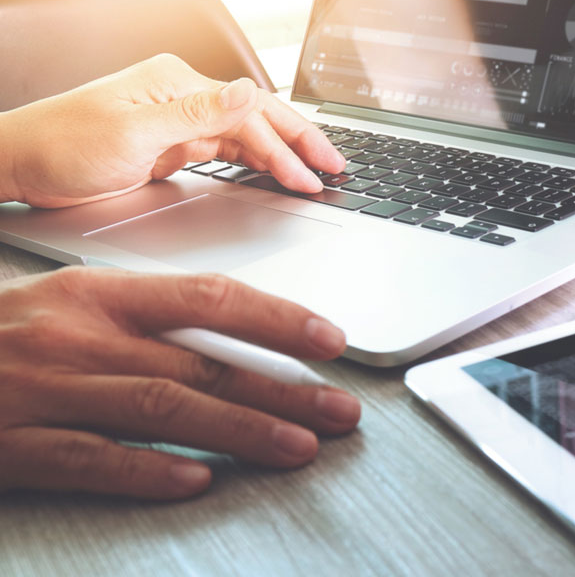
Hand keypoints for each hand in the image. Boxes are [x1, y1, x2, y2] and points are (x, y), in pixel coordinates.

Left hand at [0, 54, 344, 207]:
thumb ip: (196, 115)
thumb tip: (246, 92)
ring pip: (246, 136)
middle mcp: (182, 96)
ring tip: (316, 177)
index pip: (250, 112)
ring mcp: (178, 120)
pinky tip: (276, 174)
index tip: (315, 174)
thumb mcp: (132, 134)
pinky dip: (256, 163)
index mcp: (175, 83)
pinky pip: (227, 150)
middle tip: (337, 170)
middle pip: (257, 117)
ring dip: (282, 157)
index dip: (288, 145)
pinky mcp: (172, 145)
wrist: (18, 165)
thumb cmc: (61, 147)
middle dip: (300, 144)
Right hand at [0, 267, 360, 499]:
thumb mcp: (67, 305)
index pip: (208, 298)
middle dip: (283, 388)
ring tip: (297, 448)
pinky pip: (88, 459)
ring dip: (240, 429)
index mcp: (96, 294)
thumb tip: (232, 339)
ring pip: (162, 408)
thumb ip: (144, 319)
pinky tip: (195, 482)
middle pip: (201, 361)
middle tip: (340, 411)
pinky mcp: (12, 443)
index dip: (277, 320)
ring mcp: (44, 389)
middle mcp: (77, 336)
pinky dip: (147, 471)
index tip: (331, 341)